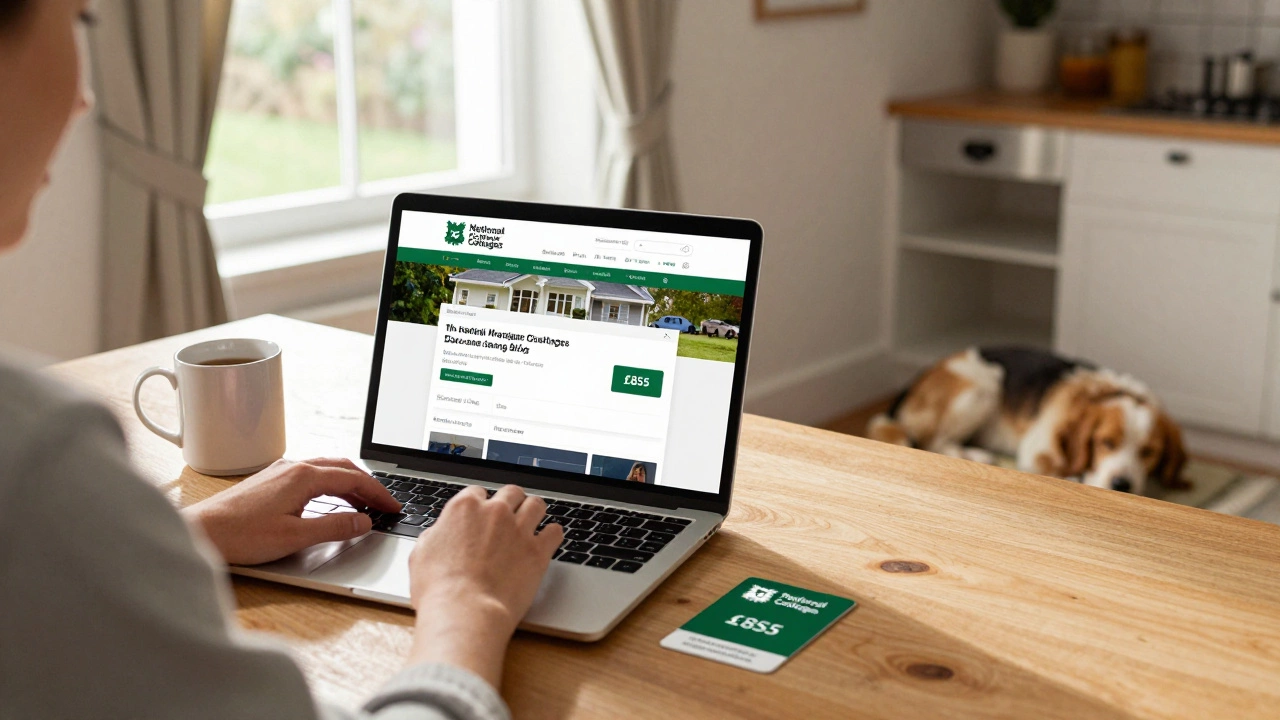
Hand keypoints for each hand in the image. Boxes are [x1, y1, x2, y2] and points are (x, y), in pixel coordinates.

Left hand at [182, 458, 400, 565]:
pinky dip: (330, 486)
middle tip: (384, 503)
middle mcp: (292, 467)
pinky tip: (330, 501)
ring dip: (349, 484)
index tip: (393, 507)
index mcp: (302, 476)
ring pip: (325, 470)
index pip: (353, 478)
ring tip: (364, 504)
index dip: (378, 493)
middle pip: (342, 468)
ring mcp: (279, 472)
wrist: (200, 533)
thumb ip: (335, 528)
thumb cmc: (240, 535)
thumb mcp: (295, 536)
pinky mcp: (270, 481)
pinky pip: (310, 476)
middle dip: (367, 484)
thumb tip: (363, 522)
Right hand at [406, 485, 562, 687]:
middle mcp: (495, 512)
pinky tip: (547, 541)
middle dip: (511, 502)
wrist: (466, 612)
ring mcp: (519, 529)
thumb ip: (436, 536)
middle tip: (510, 516)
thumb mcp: (421, 555)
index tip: (483, 515)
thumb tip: (440, 534)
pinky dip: (552, 535)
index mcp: (464, 509)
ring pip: (536, 505)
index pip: (478, 492)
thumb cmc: (439, 590)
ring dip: (534, 512)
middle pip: (512, 493)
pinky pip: (555, 531)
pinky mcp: (538, 551)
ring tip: (532, 523)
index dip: (481, 504)